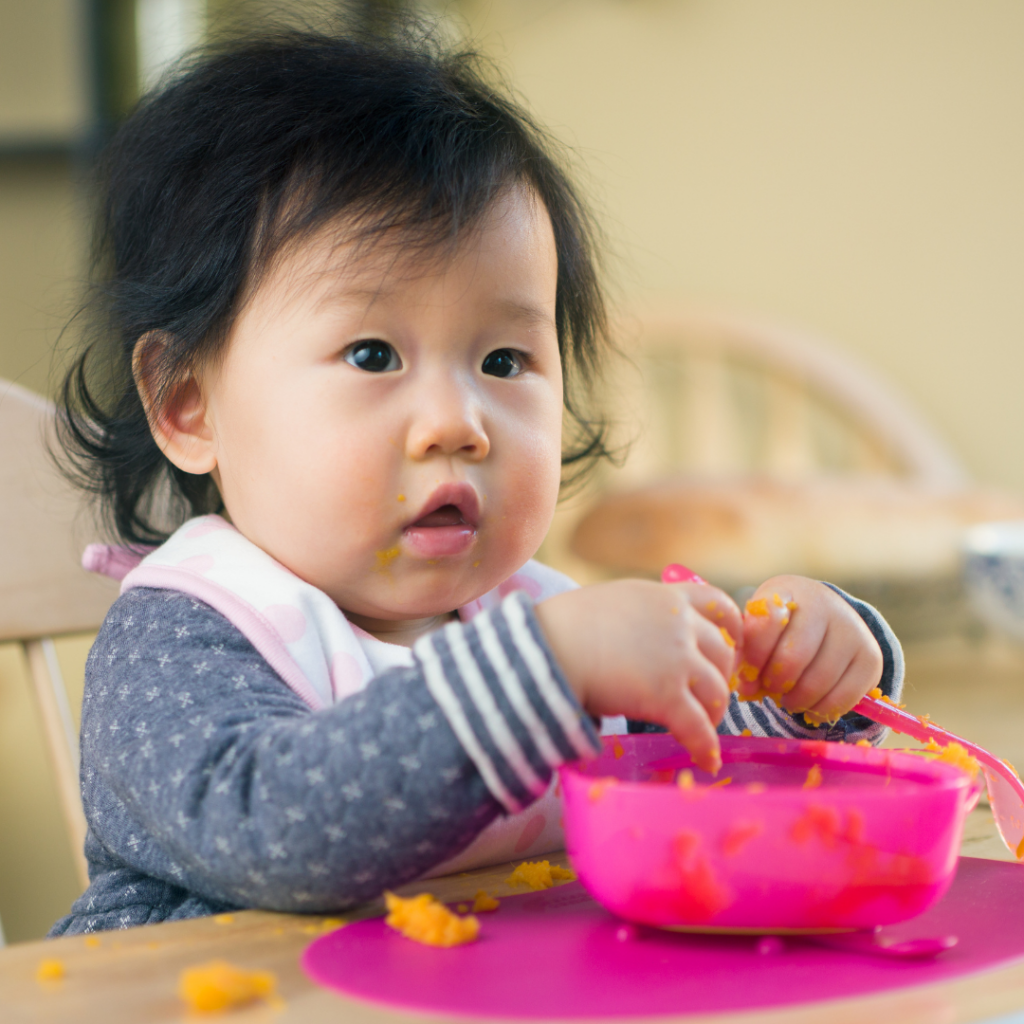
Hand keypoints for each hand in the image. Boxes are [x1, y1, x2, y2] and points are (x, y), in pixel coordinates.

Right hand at [534, 579, 740, 771]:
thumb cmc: (562, 625)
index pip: (718, 604)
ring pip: (716, 692)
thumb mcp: (611, 601)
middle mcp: (679, 624)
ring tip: (704, 729)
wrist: (547, 647)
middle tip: (710, 696)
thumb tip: (637, 636)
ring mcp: (677, 660)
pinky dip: (706, 747)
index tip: (730, 647)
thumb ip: (638, 614)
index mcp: (665, 596)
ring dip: (714, 713)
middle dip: (721, 677)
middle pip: (723, 654)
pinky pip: (698, 727)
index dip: (731, 630)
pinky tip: (707, 761)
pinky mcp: (667, 696)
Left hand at [734, 576, 882, 723]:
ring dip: (796, 700)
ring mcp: (852, 629)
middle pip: (793, 657)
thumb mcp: (759, 628)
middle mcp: (824, 604)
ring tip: (787, 699)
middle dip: (774, 683)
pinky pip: (844, 697)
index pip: (767, 621)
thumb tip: (745, 688)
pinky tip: (810, 705)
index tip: (746, 675)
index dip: (753, 656)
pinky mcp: (871, 657)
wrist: (825, 618)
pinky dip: (821, 709)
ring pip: (818, 681)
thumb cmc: (779, 628)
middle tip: (768, 690)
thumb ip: (746, 653)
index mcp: (787, 591)